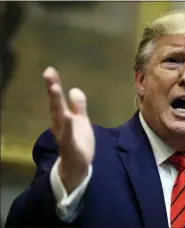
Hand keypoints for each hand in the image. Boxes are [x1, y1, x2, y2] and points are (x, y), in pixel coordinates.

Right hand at [43, 67, 94, 192]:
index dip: (54, 85)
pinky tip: (68, 117)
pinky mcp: (71, 147)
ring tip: (55, 88)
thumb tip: (74, 89)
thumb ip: (79, 106)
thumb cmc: (78, 141)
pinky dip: (68, 127)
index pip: (58, 99)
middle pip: (56, 106)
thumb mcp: (81, 121)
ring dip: (57, 104)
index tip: (50, 70)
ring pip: (60, 118)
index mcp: (63, 118)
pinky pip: (69, 136)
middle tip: (49, 73)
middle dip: (53, 90)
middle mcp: (60, 125)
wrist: (78, 166)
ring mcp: (64, 136)